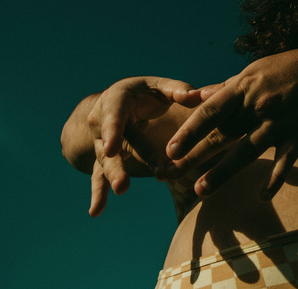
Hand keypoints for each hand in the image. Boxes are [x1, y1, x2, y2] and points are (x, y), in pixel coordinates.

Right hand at [86, 76, 201, 215]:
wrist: (119, 101)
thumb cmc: (145, 92)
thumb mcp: (158, 86)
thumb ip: (178, 90)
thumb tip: (201, 96)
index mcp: (116, 99)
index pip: (114, 114)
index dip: (112, 130)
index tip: (113, 148)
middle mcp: (103, 121)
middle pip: (112, 143)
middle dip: (118, 163)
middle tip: (123, 183)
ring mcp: (102, 141)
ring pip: (106, 162)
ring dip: (114, 177)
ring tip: (122, 189)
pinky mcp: (106, 158)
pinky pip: (99, 176)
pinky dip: (98, 194)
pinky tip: (96, 212)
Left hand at [166, 46, 297, 200]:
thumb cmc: (285, 71)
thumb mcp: (252, 73)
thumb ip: (223, 89)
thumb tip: (194, 96)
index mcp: (243, 90)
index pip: (210, 113)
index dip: (188, 131)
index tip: (169, 149)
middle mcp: (258, 107)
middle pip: (221, 136)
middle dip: (194, 156)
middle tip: (169, 175)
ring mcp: (278, 124)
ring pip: (247, 152)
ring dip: (222, 173)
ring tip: (200, 191)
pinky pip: (284, 162)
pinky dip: (275, 179)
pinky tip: (261, 197)